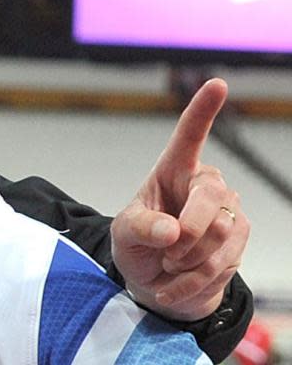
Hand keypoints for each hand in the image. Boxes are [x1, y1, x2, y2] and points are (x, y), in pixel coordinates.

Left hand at [111, 78, 248, 320]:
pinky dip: (192, 279)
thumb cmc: (138, 244)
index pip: (189, 136)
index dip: (202, 110)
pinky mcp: (240, 237)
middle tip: (165, 253)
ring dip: (186, 260)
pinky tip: (176, 281)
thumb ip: (140, 228)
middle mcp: (204, 184)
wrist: (157, 280)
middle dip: (187, 232)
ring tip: (169, 264)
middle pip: (211, 196)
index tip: (217, 84)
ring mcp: (228, 209)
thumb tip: (171, 231)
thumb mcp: (124, 234)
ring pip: (219, 233)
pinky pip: (222, 261)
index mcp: (172, 170)